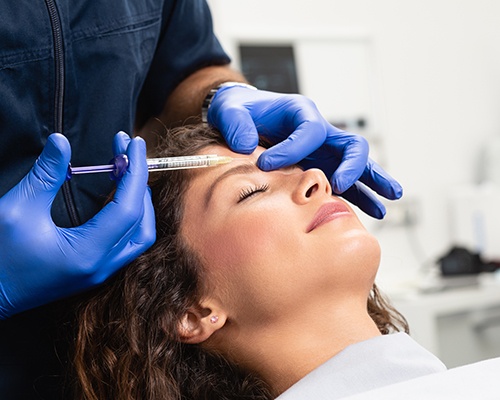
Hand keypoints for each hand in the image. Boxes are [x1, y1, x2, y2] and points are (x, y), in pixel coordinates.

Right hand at [0, 132, 154, 318]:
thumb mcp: (17, 210)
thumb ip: (45, 175)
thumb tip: (60, 141)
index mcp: (87, 253)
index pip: (128, 207)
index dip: (134, 171)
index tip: (133, 142)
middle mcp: (101, 266)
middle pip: (141, 221)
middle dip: (138, 181)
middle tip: (125, 151)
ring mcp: (100, 272)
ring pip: (139, 235)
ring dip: (139, 201)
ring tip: (126, 170)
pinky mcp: (94, 271)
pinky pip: (127, 242)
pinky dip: (130, 216)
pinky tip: (117, 195)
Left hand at [208, 86, 401, 217]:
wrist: (242, 117)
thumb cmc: (239, 111)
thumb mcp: (230, 111)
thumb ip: (235, 124)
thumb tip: (246, 145)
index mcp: (300, 113)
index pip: (309, 131)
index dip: (292, 149)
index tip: (266, 165)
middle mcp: (318, 131)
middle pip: (349, 144)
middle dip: (351, 165)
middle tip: (341, 185)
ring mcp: (323, 151)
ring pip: (357, 164)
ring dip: (373, 180)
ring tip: (390, 198)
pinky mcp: (321, 166)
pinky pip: (346, 180)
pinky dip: (362, 194)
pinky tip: (375, 209)